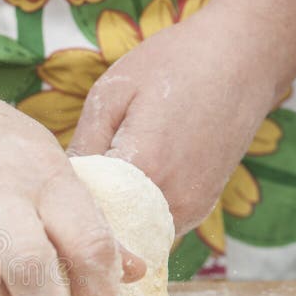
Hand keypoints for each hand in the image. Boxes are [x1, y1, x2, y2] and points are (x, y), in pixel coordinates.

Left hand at [69, 0, 279, 234]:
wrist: (243, 59)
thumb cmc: (173, 65)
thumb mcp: (112, 94)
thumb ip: (83, 146)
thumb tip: (58, 186)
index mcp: (143, 168)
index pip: (86, 210)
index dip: (64, 204)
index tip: (52, 192)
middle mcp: (169, 200)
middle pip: (110, 231)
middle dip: (86, 217)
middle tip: (71, 191)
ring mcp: (189, 210)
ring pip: (133, 236)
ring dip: (112, 221)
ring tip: (101, 185)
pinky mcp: (200, 211)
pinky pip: (154, 229)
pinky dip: (135, 218)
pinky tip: (127, 189)